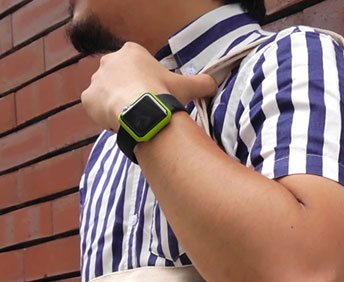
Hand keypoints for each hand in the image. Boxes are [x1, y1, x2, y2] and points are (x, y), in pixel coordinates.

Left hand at [80, 41, 217, 131]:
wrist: (142, 113)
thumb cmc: (163, 96)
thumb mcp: (187, 87)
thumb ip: (201, 84)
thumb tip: (214, 85)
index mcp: (131, 52)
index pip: (134, 69)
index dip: (143, 86)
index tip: (151, 99)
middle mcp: (109, 60)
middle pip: (117, 80)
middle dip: (126, 94)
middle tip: (141, 112)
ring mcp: (96, 79)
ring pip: (104, 95)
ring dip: (114, 106)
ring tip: (130, 121)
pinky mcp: (87, 98)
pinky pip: (93, 108)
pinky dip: (102, 117)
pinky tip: (118, 125)